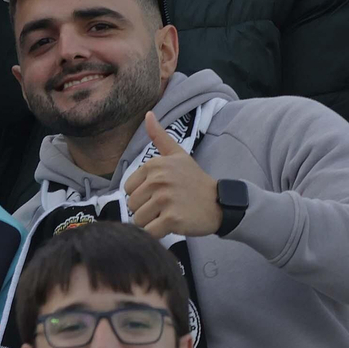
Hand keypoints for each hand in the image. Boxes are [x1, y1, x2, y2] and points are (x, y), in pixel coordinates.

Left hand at [124, 112, 220, 238]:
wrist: (220, 203)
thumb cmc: (194, 181)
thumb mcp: (178, 155)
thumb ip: (160, 136)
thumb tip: (148, 114)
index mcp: (154, 165)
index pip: (128, 189)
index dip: (142, 195)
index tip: (162, 193)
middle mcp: (158, 180)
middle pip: (132, 205)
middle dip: (146, 210)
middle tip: (168, 205)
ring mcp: (165, 200)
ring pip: (138, 220)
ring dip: (152, 223)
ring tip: (170, 214)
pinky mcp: (172, 219)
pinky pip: (149, 232)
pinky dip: (157, 234)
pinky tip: (172, 225)